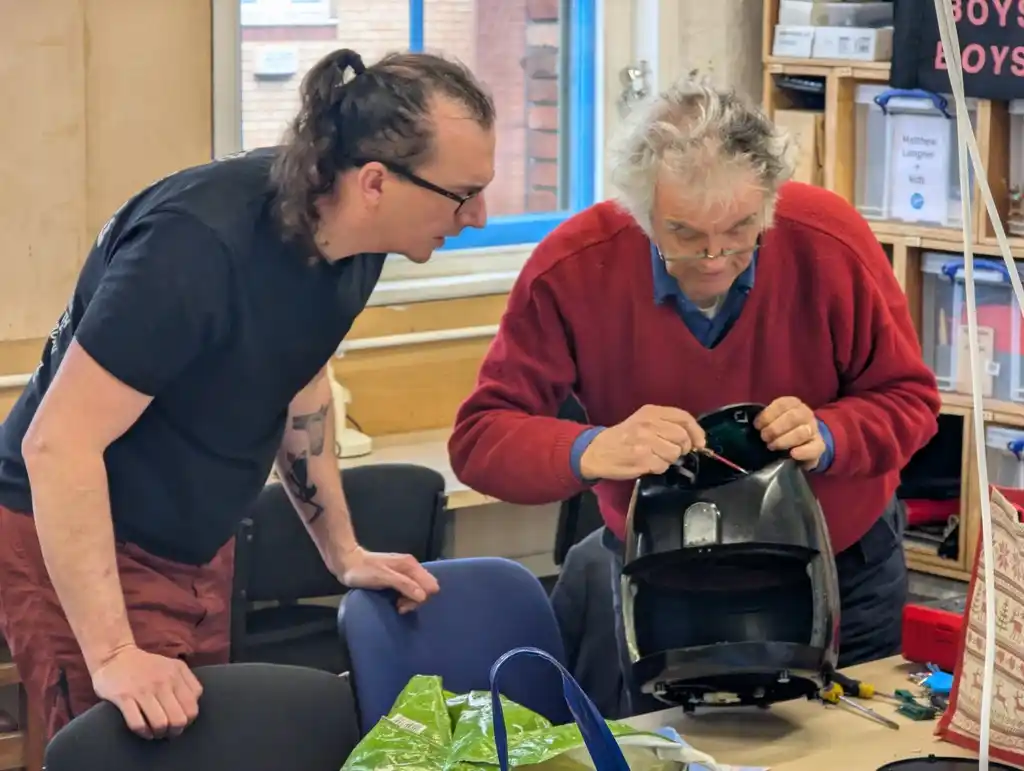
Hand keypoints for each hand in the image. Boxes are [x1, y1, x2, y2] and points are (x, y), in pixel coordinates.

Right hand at [91, 645, 202, 738]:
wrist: (114, 656)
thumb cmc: (146, 666)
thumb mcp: (172, 666)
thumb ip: (187, 682)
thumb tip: (194, 704)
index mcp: (177, 673)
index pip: (192, 707)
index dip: (188, 721)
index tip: (181, 722)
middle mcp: (162, 681)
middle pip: (179, 719)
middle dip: (175, 731)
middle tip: (169, 732)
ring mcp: (143, 689)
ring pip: (160, 723)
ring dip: (160, 733)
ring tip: (157, 733)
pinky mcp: (124, 697)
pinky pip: (138, 724)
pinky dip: (144, 732)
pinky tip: (145, 732)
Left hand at [337, 546, 439, 613]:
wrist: (347, 563)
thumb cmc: (362, 571)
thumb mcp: (383, 578)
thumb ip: (404, 585)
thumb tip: (423, 596)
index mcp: (410, 565)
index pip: (431, 585)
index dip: (421, 598)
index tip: (404, 604)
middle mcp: (411, 566)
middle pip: (427, 587)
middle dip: (417, 600)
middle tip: (399, 606)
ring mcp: (405, 571)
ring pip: (420, 589)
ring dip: (411, 600)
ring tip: (397, 605)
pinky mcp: (398, 576)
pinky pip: (411, 589)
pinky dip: (406, 597)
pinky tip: (396, 601)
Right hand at [579, 405, 705, 480]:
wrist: (597, 451)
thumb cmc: (624, 436)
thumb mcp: (644, 421)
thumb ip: (667, 424)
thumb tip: (695, 440)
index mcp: (651, 412)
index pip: (684, 418)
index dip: (696, 432)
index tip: (699, 444)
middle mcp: (648, 424)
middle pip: (682, 438)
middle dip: (681, 448)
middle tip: (672, 452)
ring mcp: (645, 442)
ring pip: (674, 453)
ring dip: (669, 459)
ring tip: (656, 457)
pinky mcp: (641, 459)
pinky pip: (663, 466)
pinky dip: (659, 468)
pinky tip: (648, 464)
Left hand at [754, 396, 825, 469]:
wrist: (802, 445)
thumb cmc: (782, 430)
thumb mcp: (773, 421)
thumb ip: (765, 419)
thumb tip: (753, 425)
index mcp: (793, 404)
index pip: (782, 404)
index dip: (768, 415)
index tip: (758, 426)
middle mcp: (806, 414)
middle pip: (793, 417)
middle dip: (775, 429)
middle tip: (764, 438)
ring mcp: (814, 430)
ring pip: (802, 432)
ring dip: (784, 440)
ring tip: (772, 446)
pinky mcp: (819, 446)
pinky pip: (814, 447)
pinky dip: (803, 451)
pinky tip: (793, 454)